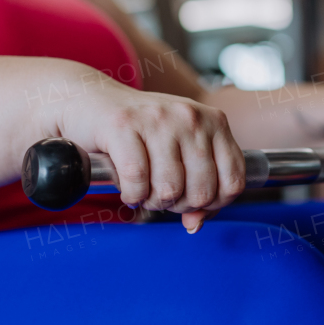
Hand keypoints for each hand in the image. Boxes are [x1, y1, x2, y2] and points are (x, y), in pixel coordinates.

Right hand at [59, 83, 245, 231]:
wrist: (90, 100)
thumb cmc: (140, 133)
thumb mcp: (178, 154)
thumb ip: (196, 189)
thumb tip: (195, 224)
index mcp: (214, 122)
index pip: (233, 181)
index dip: (214, 204)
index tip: (193, 203)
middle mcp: (190, 116)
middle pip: (202, 191)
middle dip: (179, 205)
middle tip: (161, 195)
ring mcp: (158, 118)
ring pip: (170, 189)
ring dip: (153, 202)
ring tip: (144, 191)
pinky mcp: (123, 125)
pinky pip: (137, 180)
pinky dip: (131, 195)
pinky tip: (128, 188)